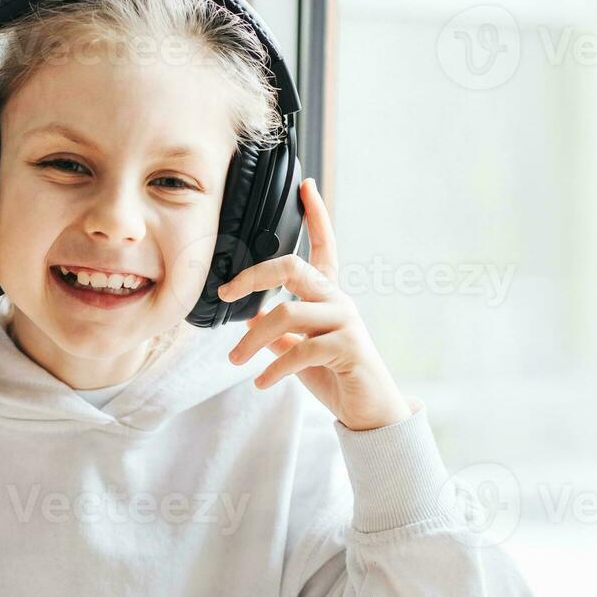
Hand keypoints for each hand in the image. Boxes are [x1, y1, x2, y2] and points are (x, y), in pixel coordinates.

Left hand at [217, 178, 412, 431]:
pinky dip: (273, 368)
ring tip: (234, 359)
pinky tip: (261, 382)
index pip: (323, 246)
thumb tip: (248, 320)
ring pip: (286, 314)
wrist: (369, 411)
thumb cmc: (333, 375)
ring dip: (252, 339)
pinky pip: (300, 350)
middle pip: (292, 268)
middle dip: (253, 277)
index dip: (316, 215)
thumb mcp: (298, 350)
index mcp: (328, 294)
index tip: (305, 185)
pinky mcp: (348, 347)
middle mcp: (339, 300)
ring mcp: (345, 321)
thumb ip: (277, 332)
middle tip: (227, 293)